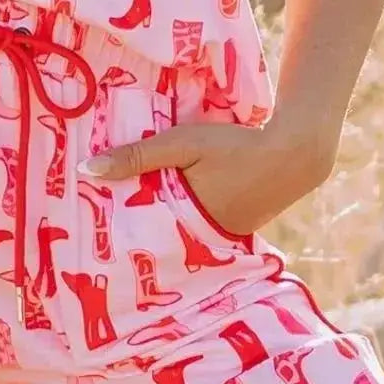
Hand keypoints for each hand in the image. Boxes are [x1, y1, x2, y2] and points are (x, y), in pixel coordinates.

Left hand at [76, 116, 337, 236]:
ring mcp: (225, 235)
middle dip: (137, 224)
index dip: (118, 226)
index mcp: (187, 225)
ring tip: (129, 205)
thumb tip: (86, 170)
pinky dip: (187, 212)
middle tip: (102, 216)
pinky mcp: (239, 226)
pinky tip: (173, 198)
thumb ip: (137, 156)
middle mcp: (205, 239)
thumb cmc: (236, 147)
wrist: (296, 153)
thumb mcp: (182, 145)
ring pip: (181, 227)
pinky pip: (202, 222)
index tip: (90, 222)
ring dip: (163, 216)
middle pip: (161, 233)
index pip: (141, 232)